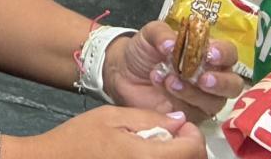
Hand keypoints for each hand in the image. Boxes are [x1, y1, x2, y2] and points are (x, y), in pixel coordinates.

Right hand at [17, 106, 204, 158]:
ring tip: (157, 146)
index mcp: (146, 157)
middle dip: (187, 147)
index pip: (193, 150)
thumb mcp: (110, 116)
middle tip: (171, 136)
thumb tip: (179, 120)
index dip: (192, 134)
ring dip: (176, 157)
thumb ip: (147, 118)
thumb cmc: (77, 139)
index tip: (180, 126)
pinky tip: (145, 156)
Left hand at [104, 20, 244, 121]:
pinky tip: (163, 87)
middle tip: (202, 79)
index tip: (211, 54)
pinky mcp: (191, 116)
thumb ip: (161, 34)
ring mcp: (203, 99)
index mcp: (207, 53)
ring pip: (213, 102)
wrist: (124, 73)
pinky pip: (194, 114)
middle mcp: (212, 76)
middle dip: (220, 83)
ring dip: (193, 92)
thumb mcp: (150, 35)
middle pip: (232, 84)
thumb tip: (171, 43)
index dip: (224, 54)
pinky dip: (179, 101)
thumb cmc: (145, 51)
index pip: (228, 53)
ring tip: (170, 81)